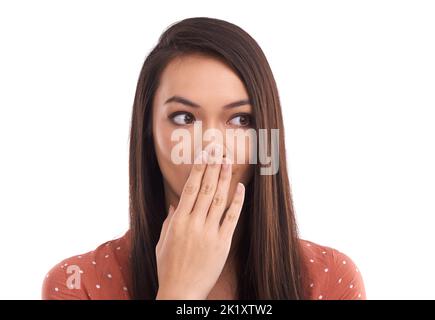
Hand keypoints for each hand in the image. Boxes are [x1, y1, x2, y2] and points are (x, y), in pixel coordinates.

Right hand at [155, 148, 244, 299]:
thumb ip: (169, 221)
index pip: (190, 188)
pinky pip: (231, 218)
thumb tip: (175, 204)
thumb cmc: (168, 268)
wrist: (181, 292)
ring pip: (219, 199)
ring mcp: (209, 232)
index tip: (204, 155)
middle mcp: (194, 223)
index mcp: (178, 221)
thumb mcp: (162, 243)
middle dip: (213, 167)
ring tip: (229, 162)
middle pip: (206, 189)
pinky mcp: (223, 243)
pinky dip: (237, 201)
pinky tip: (240, 187)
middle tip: (218, 150)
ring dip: (224, 178)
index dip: (198, 169)